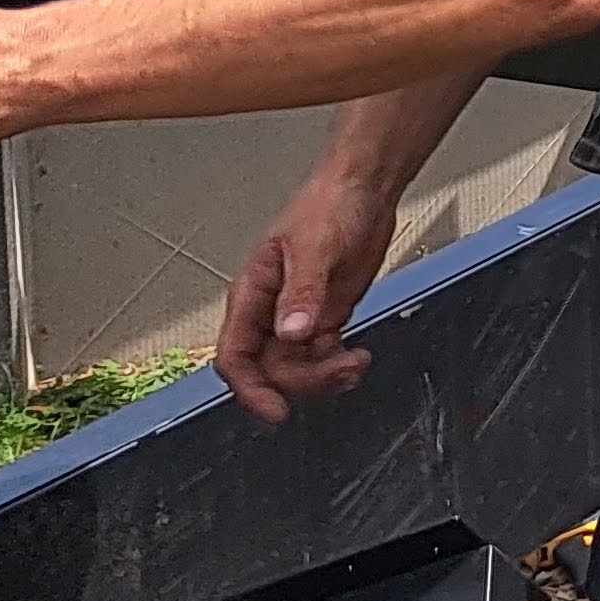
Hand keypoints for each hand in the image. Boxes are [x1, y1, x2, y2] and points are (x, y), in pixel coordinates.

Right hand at [217, 165, 403, 422]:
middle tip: (343, 370)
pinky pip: (322, 357)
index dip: (250, 390)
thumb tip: (291, 334)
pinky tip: (358, 358)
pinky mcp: (325, 315)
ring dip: (325, 376)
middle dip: (304, 381)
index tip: (277, 411)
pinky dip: (338, 366)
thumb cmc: (328, 205)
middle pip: (270, 371)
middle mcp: (271, 313)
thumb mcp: (314, 247)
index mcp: (252, 296)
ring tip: (357, 364)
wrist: (364, 189)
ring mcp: (298, 316)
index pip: (235, 357)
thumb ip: (302, 293)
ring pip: (297, 369)